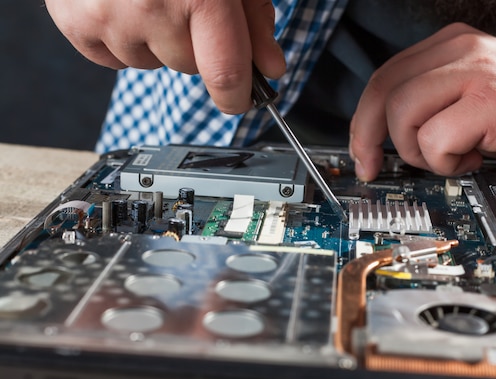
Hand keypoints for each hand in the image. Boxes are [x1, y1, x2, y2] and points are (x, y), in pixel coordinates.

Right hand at [45, 0, 285, 113]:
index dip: (237, 96)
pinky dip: (122, 38)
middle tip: (183, 1)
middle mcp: (152, 8)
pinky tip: (122, 3)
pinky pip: (113, 59)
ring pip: (150, 63)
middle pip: (189, 66)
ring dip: (156, 40)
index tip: (240, 101)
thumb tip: (270, 68)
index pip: (225, 73)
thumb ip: (253, 19)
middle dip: (195, 43)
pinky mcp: (75, 21)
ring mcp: (109, 17)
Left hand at [349, 23, 495, 191]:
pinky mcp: (494, 102)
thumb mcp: (470, 98)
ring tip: (451, 157)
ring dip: (419, 152)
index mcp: (453, 44)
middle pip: (384, 94)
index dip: (363, 121)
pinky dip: (446, 162)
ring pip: (404, 115)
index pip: (384, 78)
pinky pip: (436, 139)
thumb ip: (429, 102)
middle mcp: (464, 50)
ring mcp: (480, 72)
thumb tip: (376, 135)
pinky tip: (473, 159)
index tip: (361, 153)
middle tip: (380, 167)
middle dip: (374, 140)